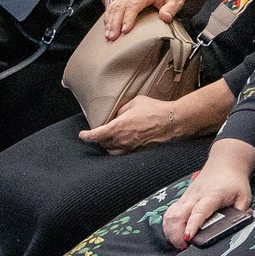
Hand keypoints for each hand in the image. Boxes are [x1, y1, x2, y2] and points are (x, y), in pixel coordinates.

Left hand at [80, 94, 199, 154]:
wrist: (172, 121)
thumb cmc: (155, 109)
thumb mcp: (134, 102)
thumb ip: (122, 109)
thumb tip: (117, 115)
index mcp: (119, 127)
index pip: (97, 135)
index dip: (87, 136)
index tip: (82, 135)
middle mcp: (123, 139)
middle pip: (103, 144)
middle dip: (99, 139)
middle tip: (98, 133)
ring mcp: (131, 147)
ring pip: (112, 150)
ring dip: (108, 145)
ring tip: (109, 139)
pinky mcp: (139, 150)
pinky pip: (124, 153)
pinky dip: (119, 149)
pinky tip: (122, 143)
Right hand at [101, 0, 197, 40]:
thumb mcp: (177, 0)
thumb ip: (171, 8)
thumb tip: (165, 17)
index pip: (134, 5)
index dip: (128, 18)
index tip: (125, 31)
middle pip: (121, 6)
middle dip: (115, 23)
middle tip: (112, 38)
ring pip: (114, 6)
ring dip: (109, 21)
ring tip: (108, 36)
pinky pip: (113, 6)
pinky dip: (109, 18)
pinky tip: (107, 29)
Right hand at [162, 149, 254, 245]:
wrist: (225, 163)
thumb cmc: (235, 181)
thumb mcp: (244, 197)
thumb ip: (240, 214)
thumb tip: (237, 229)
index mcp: (212, 195)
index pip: (199, 211)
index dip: (192, 225)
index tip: (188, 237)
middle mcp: (195, 196)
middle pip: (178, 215)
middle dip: (176, 234)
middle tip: (184, 248)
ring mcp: (187, 197)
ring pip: (170, 214)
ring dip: (170, 231)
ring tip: (179, 244)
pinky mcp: (183, 199)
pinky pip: (170, 213)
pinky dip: (169, 225)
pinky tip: (174, 235)